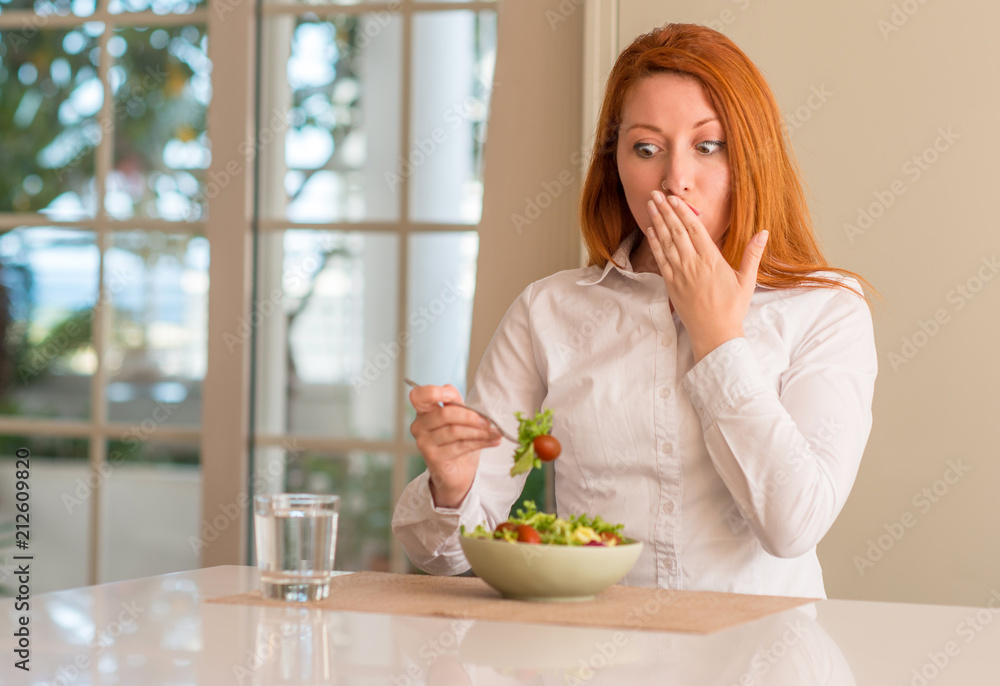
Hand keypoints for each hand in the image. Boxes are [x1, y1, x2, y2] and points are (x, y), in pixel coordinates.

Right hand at [409, 383, 501, 508]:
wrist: (456, 471)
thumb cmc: (457, 440)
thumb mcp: (458, 418)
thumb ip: (454, 403)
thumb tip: (450, 389)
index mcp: (423, 412)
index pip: (418, 396)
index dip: (434, 392)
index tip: (452, 396)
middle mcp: (419, 426)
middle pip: (444, 414)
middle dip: (470, 416)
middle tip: (488, 421)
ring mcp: (424, 443)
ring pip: (455, 431)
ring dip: (479, 431)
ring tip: (495, 432)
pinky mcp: (433, 457)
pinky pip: (460, 446)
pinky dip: (481, 442)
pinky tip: (493, 441)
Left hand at [642, 190, 768, 361]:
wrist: (714, 334)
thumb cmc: (732, 308)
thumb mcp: (747, 281)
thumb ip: (752, 254)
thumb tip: (763, 232)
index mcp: (712, 260)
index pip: (694, 229)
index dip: (683, 211)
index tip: (674, 198)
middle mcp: (693, 264)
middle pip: (676, 231)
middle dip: (666, 210)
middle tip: (656, 193)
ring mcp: (680, 274)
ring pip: (666, 242)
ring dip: (657, 222)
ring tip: (650, 205)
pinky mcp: (671, 284)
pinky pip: (661, 259)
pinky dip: (654, 243)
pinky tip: (650, 230)